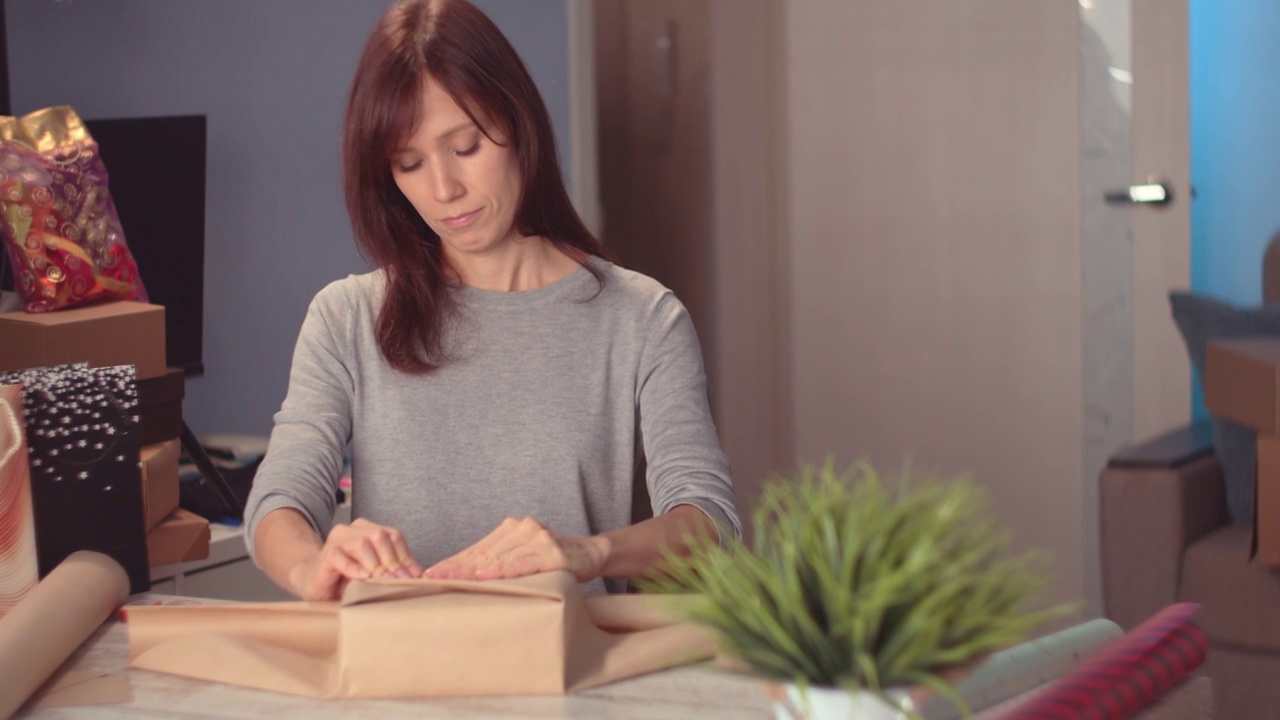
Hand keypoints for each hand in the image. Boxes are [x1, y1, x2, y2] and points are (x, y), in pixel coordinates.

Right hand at [289, 518, 422, 600]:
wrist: (314, 582)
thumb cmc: (348, 579)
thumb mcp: (375, 574)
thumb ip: (393, 570)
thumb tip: (418, 575)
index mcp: (370, 531)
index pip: (394, 536)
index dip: (406, 555)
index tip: (415, 576)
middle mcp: (354, 530)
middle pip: (380, 536)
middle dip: (393, 561)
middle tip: (400, 581)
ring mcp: (338, 540)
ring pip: (362, 543)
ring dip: (375, 564)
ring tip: (383, 581)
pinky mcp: (326, 554)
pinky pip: (340, 556)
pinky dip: (353, 567)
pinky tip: (363, 577)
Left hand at [424, 516, 609, 582]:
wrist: (592, 553)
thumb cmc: (555, 558)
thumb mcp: (526, 554)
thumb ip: (502, 559)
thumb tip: (468, 576)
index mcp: (512, 528)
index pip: (478, 547)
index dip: (454, 560)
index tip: (432, 572)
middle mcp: (522, 528)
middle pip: (483, 552)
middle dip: (456, 566)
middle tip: (431, 578)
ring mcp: (537, 538)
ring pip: (499, 558)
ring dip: (472, 570)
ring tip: (450, 579)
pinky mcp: (550, 552)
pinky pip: (521, 563)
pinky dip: (501, 571)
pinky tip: (484, 577)